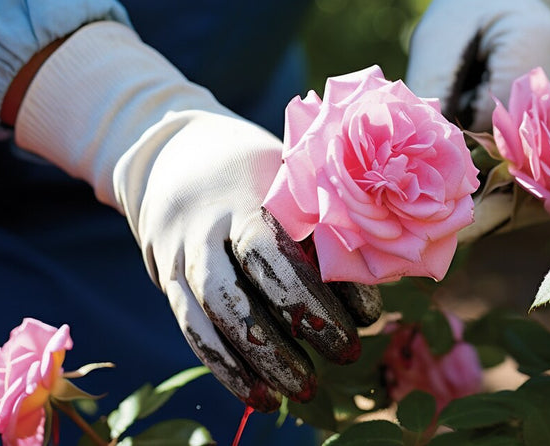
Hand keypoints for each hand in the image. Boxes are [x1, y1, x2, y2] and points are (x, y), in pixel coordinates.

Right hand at [12, 22, 380, 409]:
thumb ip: (322, 213)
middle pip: (244, 288)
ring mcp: (181, 256)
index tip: (369, 317)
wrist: (173, 152)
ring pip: (214, 316)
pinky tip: (258, 397)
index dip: (323, 289)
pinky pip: (192, 330)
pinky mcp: (167, 280)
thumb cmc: (256, 166)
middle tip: (348, 354)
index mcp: (244, 198)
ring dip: (260, 359)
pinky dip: (225, 368)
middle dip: (298, 327)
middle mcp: (207, 230)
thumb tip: (381, 262)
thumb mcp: (288, 172)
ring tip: (303, 390)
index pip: (280, 250)